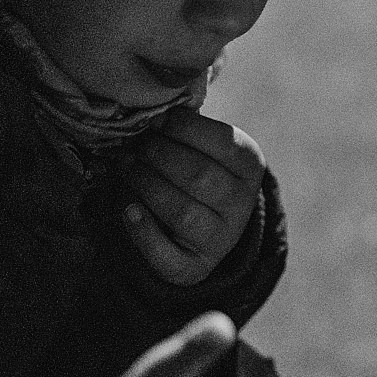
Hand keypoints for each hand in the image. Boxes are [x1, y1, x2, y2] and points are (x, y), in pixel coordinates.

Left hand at [120, 108, 265, 286]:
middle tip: (135, 147)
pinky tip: (128, 210)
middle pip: (199, 176)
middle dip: (159, 156)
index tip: (156, 121)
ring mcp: (220, 239)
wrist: (206, 231)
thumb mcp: (206, 148)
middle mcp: (242, 205)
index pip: (223, 143)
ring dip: (146, 185)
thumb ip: (188, 131)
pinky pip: (166, 254)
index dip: (185, 129)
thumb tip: (154, 111)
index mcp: (251, 167)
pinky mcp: (194, 266)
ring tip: (126, 167)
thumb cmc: (198, 172)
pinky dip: (143, 232)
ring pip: (181, 212)